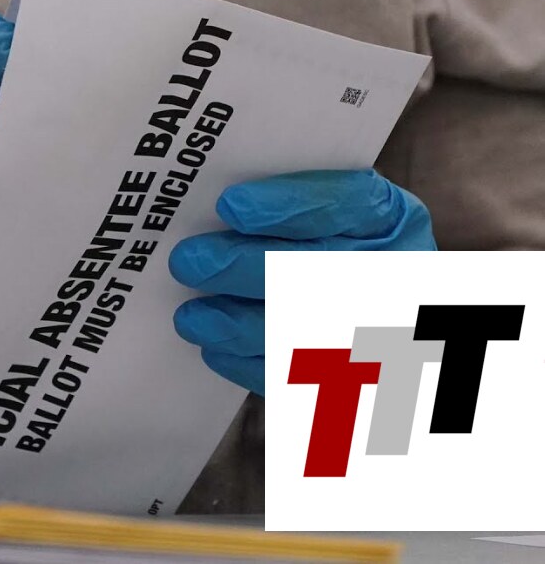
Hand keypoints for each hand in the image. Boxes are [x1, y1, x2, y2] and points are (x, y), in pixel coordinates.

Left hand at [168, 169, 436, 394]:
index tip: (231, 207)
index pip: (348, 203)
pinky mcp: (355, 381)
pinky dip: (250, 364)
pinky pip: (299, 378)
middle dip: (244, 266)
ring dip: (238, 324)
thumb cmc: (339, 251)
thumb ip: (287, 205)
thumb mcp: (335, 215)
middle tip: (189, 262)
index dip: (287, 205)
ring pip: (303, 331)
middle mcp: (395, 273)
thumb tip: (215, 210)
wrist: (383, 322)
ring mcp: (382, 332)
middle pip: (317, 270)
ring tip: (191, 317)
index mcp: (393, 219)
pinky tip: (215, 350)